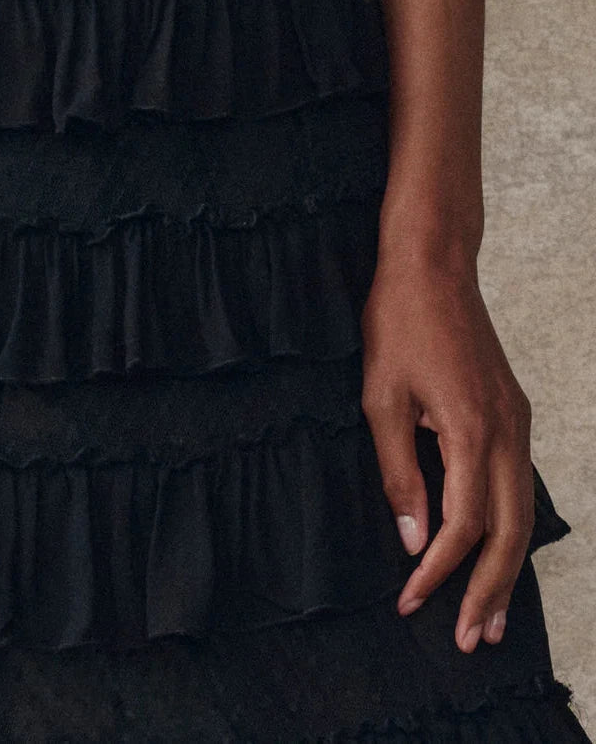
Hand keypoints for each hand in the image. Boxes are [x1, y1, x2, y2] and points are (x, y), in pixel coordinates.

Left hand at [359, 243, 534, 653]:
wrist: (433, 265)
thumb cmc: (398, 323)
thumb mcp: (380, 397)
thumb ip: (398, 472)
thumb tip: (411, 538)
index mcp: (470, 430)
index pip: (462, 525)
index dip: (437, 571)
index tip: (411, 601)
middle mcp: (506, 431)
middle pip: (510, 532)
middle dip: (490, 591)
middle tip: (472, 639)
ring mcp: (518, 420)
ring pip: (524, 511)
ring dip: (510, 567)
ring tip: (493, 616)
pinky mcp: (514, 411)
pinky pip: (520, 483)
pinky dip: (511, 525)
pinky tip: (498, 550)